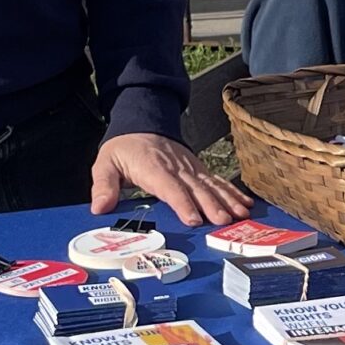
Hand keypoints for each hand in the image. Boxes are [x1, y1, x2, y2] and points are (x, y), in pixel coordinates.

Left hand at [90, 131, 249, 227]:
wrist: (141, 122)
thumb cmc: (123, 149)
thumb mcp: (105, 164)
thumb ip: (103, 185)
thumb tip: (99, 207)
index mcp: (152, 167)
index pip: (169, 186)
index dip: (182, 203)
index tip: (194, 219)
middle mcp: (175, 167)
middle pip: (195, 188)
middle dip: (211, 205)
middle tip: (223, 222)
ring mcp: (190, 167)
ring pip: (210, 184)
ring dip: (227, 200)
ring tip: (241, 215)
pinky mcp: (198, 169)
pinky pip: (216, 181)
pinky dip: (232, 192)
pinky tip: (245, 203)